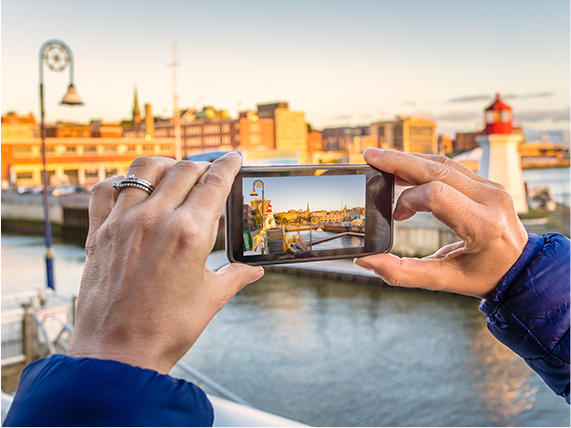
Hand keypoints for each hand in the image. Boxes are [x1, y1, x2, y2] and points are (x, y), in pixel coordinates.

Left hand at [68, 154, 263, 373]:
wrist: (116, 354)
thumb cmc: (166, 330)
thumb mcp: (210, 300)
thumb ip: (235, 276)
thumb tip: (255, 270)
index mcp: (190, 234)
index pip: (215, 182)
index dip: (228, 165)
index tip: (234, 158)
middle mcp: (155, 219)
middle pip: (184, 169)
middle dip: (203, 165)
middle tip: (210, 172)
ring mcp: (123, 222)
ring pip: (145, 168)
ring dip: (166, 164)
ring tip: (174, 172)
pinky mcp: (99, 232)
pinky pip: (105, 189)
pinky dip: (121, 181)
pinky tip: (133, 189)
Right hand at [354, 148, 527, 298]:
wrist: (520, 268)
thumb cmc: (482, 276)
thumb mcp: (442, 280)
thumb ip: (401, 273)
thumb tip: (365, 260)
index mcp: (483, 225)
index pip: (437, 194)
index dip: (408, 199)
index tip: (397, 215)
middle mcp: (491, 199)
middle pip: (437, 168)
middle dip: (399, 161)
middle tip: (370, 156)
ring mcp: (491, 187)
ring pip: (443, 162)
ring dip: (409, 160)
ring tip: (382, 163)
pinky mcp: (487, 182)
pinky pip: (451, 166)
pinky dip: (424, 165)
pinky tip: (405, 170)